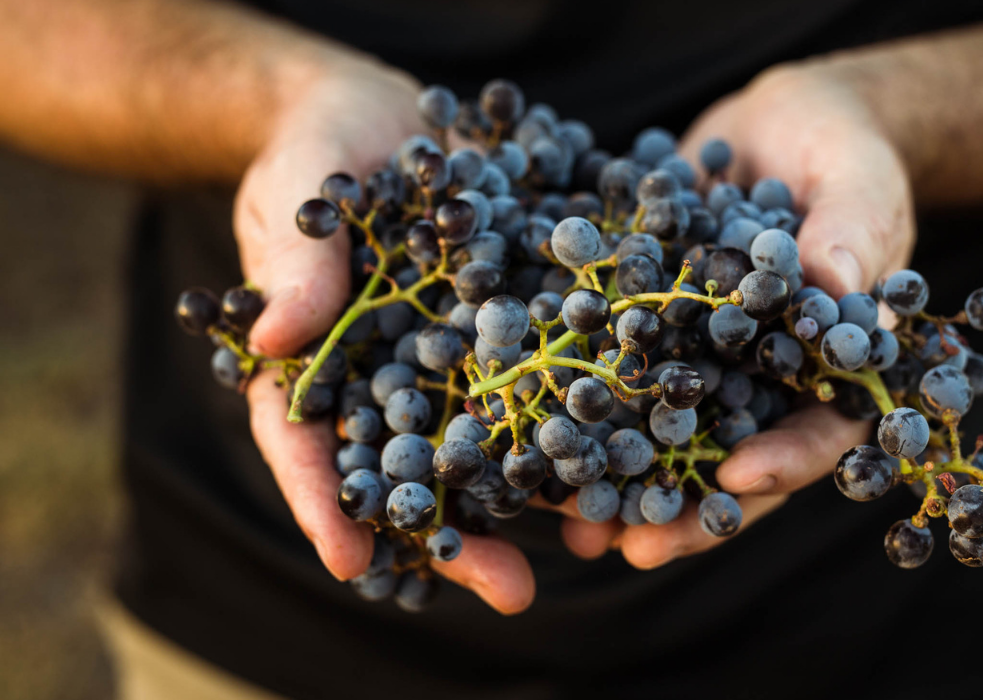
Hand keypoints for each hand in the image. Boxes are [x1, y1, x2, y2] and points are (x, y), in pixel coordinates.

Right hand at [235, 59, 533, 612]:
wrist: (393, 117)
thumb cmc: (322, 149)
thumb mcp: (300, 190)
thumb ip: (295, 262)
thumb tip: (272, 340)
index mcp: (319, 361)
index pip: (305, 440)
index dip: (323, 502)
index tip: (349, 562)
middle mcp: (391, 380)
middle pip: (411, 471)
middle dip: (455, 534)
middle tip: (506, 590)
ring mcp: (456, 363)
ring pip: (488, 444)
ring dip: (534, 500)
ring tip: (587, 550)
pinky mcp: (515, 331)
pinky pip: (547, 380)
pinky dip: (582, 419)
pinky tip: (631, 458)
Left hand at [551, 63, 914, 564]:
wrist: (777, 126)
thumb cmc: (840, 148)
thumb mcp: (859, 176)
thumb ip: (856, 225)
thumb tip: (840, 277)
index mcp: (832, 365)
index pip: (825, 431)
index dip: (785, 461)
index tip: (734, 479)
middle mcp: (767, 381)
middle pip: (737, 460)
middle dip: (689, 508)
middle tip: (637, 548)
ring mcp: (706, 365)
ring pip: (670, 440)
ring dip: (625, 485)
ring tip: (575, 525)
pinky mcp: (651, 335)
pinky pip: (618, 382)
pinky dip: (583, 418)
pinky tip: (535, 451)